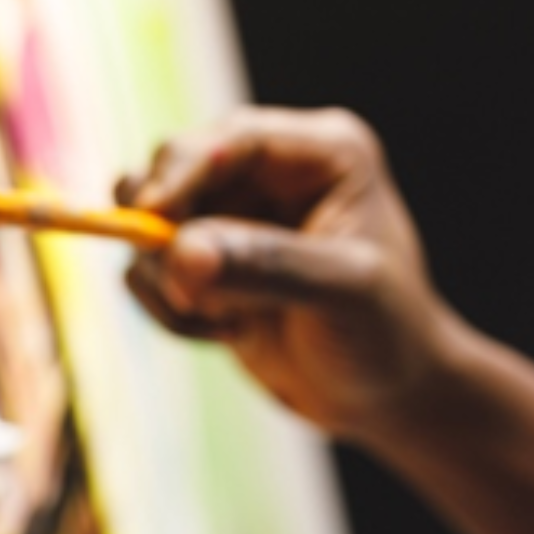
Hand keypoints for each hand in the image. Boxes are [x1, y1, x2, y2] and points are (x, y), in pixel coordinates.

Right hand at [117, 106, 463, 448]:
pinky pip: (147, 267)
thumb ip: (266, 266)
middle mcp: (270, 171)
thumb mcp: (342, 295)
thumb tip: (180, 253)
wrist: (384, 393)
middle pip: (173, 168)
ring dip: (166, 279)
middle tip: (188, 290)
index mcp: (322, 153)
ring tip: (226, 322)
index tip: (150, 214)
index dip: (182, 170)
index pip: (233, 139)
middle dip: (168, 232)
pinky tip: (222, 332)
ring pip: (147, 220)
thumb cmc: (387, 335)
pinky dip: (166, 306)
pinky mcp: (204, 259)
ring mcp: (232, 214)